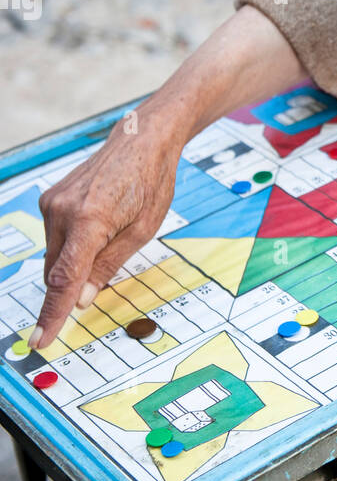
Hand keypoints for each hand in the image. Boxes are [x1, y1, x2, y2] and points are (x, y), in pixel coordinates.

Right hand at [31, 119, 183, 350]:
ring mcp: (52, 203)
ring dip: (74, 262)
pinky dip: (71, 245)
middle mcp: (62, 211)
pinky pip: (55, 237)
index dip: (52, 315)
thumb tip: (82, 299)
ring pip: (54, 256)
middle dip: (73, 286)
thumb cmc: (151, 183)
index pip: (64, 280)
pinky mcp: (50, 199)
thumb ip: (108, 266)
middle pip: (56, 272)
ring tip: (111, 235)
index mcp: (90, 221)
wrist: (142, 139)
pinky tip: (97, 226)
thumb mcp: (143, 231)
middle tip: (102, 277)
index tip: (40, 341)